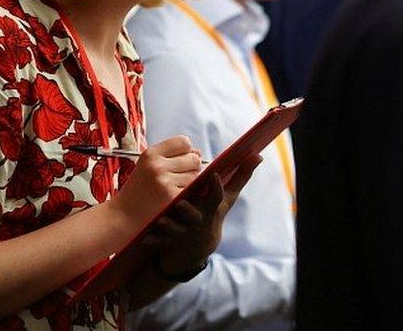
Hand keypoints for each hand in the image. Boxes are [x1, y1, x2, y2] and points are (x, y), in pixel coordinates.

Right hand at [111, 136, 201, 224]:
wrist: (123, 216)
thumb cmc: (138, 190)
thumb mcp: (147, 166)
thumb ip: (171, 156)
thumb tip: (199, 152)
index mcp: (150, 154)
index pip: (184, 142)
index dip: (186, 151)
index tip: (179, 161)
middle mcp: (157, 165)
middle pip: (194, 158)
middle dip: (191, 167)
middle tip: (178, 177)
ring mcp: (165, 182)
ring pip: (196, 175)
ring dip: (190, 181)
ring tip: (174, 188)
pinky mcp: (172, 197)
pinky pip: (193, 189)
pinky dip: (188, 194)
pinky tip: (175, 198)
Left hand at [149, 154, 261, 276]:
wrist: (195, 247)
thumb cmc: (212, 213)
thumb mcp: (227, 199)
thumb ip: (241, 176)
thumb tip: (259, 155)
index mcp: (211, 208)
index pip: (216, 197)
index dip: (216, 187)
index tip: (213, 175)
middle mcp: (198, 221)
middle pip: (194, 215)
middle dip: (188, 210)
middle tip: (181, 202)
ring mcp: (183, 232)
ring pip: (174, 229)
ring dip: (168, 225)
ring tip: (161, 219)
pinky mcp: (168, 241)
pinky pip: (158, 241)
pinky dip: (151, 239)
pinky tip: (144, 236)